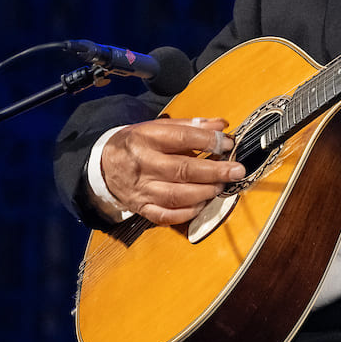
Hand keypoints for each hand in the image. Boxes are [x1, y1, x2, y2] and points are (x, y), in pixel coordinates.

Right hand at [100, 117, 245, 225]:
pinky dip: (188, 212)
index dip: (208, 141)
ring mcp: (141, 189)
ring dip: (204, 192)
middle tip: (236, 170)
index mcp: (145, 138)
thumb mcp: (157, 127)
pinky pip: (166, 215)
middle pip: (182, 169)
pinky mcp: (142, 208)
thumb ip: (191, 126)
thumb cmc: (137, 144)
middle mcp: (143, 164)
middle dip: (214, 171)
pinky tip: (202, 203)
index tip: (227, 143)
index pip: (181, 138)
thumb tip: (221, 126)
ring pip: (176, 195)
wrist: (104, 166)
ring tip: (221, 186)